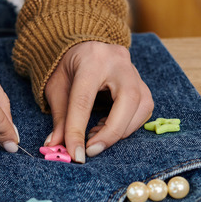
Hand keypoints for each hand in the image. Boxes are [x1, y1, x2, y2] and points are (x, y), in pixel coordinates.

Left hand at [43, 41, 153, 162]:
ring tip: (96, 137)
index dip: (78, 131)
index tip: (75, 155)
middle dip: (111, 132)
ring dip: (122, 130)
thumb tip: (56, 146)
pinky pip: (144, 108)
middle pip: (128, 101)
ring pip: (142, 106)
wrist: (81, 46)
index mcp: (91, 59)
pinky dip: (128, 124)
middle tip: (91, 150)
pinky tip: (108, 128)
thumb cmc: (67, 67)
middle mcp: (118, 61)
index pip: (85, 100)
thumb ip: (60, 118)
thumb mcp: (56, 89)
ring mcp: (134, 70)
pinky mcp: (142, 81)